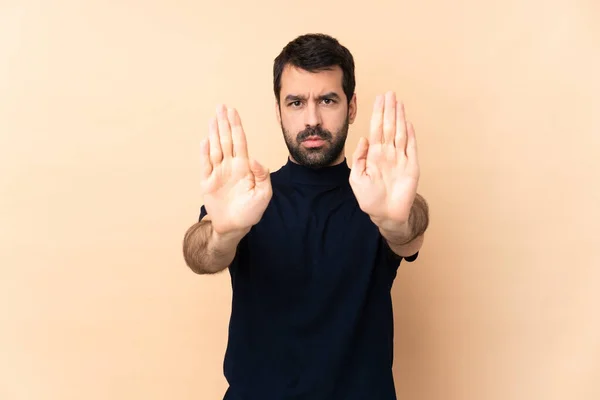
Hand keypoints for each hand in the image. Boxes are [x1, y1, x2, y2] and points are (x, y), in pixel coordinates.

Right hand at [199, 104, 272, 234]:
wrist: (234, 226)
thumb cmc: (251, 211)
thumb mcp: (263, 195)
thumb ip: (262, 176)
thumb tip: (254, 159)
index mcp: (244, 167)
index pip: (240, 142)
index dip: (236, 126)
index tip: (233, 112)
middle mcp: (230, 166)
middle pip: (226, 140)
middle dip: (224, 123)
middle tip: (221, 106)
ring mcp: (218, 172)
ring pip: (215, 148)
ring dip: (214, 133)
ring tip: (212, 118)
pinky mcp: (207, 182)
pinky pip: (205, 164)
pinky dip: (204, 152)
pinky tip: (205, 140)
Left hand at [349, 91, 419, 228]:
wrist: (386, 215)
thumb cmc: (370, 198)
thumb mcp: (356, 178)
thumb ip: (358, 158)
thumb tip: (363, 139)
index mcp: (374, 155)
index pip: (376, 129)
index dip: (377, 114)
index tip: (378, 99)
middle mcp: (388, 154)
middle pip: (389, 127)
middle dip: (389, 110)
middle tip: (389, 93)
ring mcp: (400, 159)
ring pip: (400, 133)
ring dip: (399, 117)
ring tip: (398, 102)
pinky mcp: (411, 167)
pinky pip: (411, 148)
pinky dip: (410, 135)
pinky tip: (408, 122)